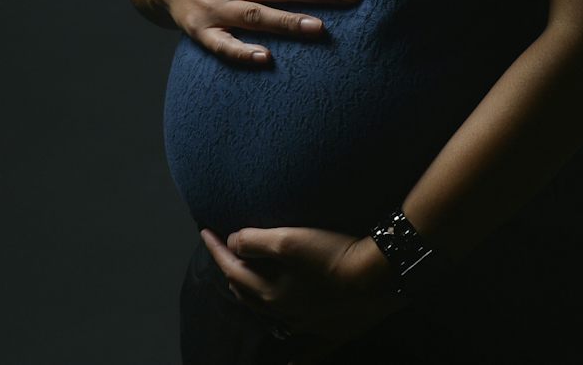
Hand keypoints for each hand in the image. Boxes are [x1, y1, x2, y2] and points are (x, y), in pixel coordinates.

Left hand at [199, 223, 405, 357]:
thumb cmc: (332, 254)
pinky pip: (309, 352)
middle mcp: (283, 314)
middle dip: (232, 272)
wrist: (379, 278)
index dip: (216, 248)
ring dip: (254, 299)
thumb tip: (232, 243)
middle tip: (226, 252)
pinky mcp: (331, 333)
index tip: (203, 231)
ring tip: (247, 284)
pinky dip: (296, 359)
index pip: (231, 268)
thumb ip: (254, 241)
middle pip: (247, 293)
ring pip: (269, 317)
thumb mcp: (288, 238)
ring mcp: (307, 326)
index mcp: (268, 292)